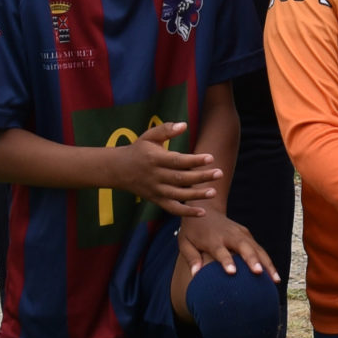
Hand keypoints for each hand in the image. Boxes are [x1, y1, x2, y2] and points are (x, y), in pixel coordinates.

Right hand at [109, 121, 223, 216]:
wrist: (118, 169)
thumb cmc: (138, 150)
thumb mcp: (149, 136)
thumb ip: (166, 130)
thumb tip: (184, 125)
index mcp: (155, 159)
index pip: (177, 161)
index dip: (194, 160)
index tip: (211, 157)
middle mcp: (156, 176)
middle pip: (181, 178)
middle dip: (201, 177)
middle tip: (219, 173)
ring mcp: (156, 190)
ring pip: (178, 195)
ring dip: (197, 195)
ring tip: (214, 192)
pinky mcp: (156, 200)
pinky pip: (172, 208)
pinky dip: (186, 212)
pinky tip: (203, 212)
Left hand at [176, 214, 277, 281]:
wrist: (205, 208)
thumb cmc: (192, 230)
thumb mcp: (185, 242)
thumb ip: (191, 258)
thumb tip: (195, 275)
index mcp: (212, 239)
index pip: (221, 251)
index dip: (226, 260)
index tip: (232, 272)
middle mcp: (229, 235)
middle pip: (244, 247)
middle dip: (253, 260)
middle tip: (259, 273)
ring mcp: (241, 233)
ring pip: (257, 249)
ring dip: (267, 263)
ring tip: (276, 280)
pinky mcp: (247, 234)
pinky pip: (259, 249)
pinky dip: (267, 261)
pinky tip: (274, 276)